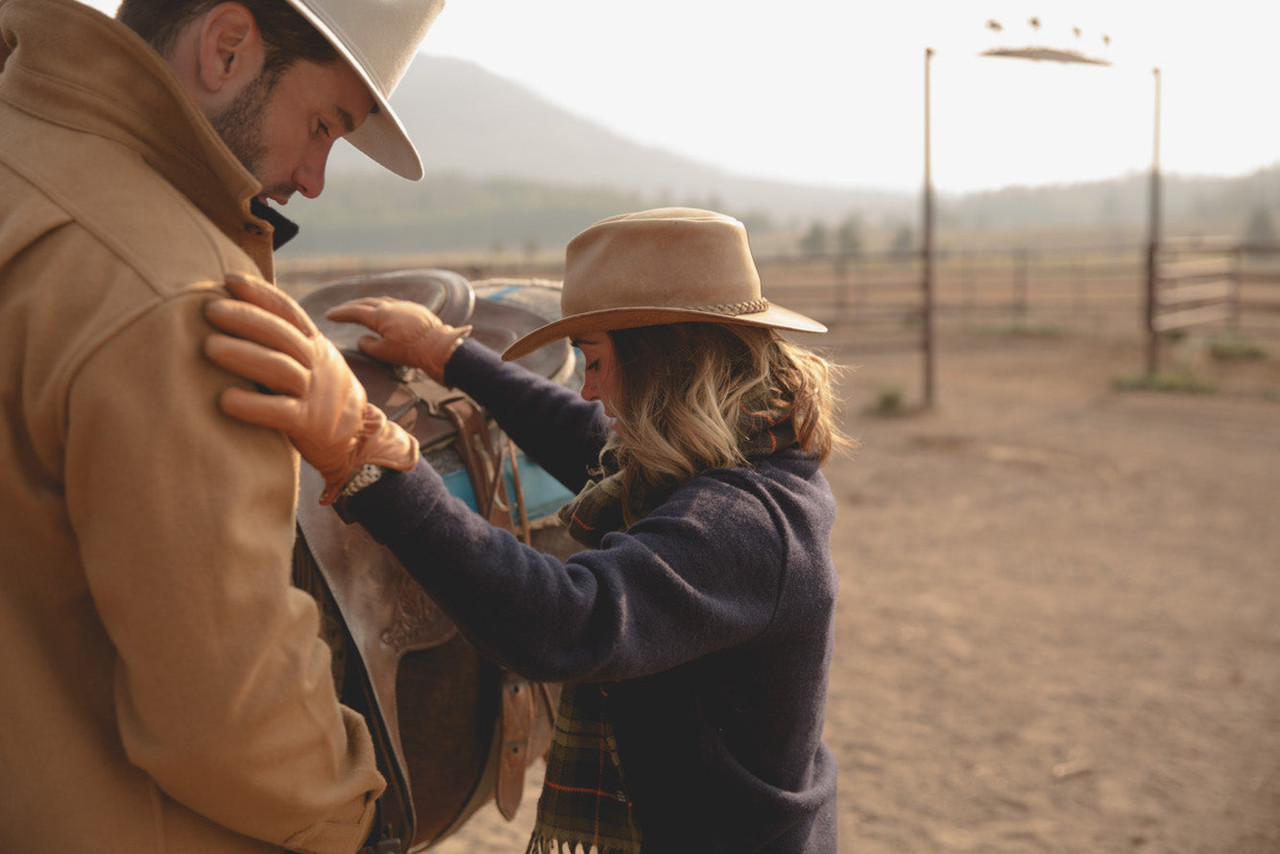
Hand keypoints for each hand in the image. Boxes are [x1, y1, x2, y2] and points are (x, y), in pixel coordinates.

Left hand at [204, 273, 418, 503]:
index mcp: (315, 345)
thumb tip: (235, 317)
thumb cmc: (318, 397)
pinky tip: (224, 399)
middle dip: (245, 318)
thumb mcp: (311, 362)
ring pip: (279, 368)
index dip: (261, 293)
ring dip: (243, 355)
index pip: (288, 311)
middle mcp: (316, 364)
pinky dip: (252, 405)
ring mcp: (314, 393)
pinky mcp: (307, 423)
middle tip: (209, 310)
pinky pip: (279, 411)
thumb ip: (283, 344)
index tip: (229, 278)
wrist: (357, 439)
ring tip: (208, 347)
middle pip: (281, 334)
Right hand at [326, 297, 470, 384]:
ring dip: (368, 303)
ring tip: (361, 308)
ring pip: (382, 300)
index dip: (341, 313)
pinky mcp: (417, 309)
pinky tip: (385, 310)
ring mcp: (405, 306)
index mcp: (380, 316)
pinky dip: (384, 305)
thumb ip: (369, 345)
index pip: (355, 312)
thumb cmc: (411, 351)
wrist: (439, 346)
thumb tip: (361, 339)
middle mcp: (391, 307)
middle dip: (352, 306)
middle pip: (366, 303)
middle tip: (341, 310)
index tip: (329, 315)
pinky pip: (395, 303)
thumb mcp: (384, 353)